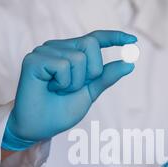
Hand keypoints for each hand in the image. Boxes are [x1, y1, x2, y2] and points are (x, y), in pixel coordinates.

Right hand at [2, 30, 136, 150]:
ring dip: (74, 83)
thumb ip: (105, 77)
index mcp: (70, 53)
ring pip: (78, 58)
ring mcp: (44, 51)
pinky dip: (63, 83)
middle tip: (73, 88)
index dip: (114, 37)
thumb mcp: (89, 93)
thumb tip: (129, 63)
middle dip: (91, 72)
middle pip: (90, 44)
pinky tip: (49, 88)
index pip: (94, 39)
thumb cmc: (59, 111)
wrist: (38, 128)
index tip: (132, 40)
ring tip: (58, 91)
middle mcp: (57, 48)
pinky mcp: (34, 59)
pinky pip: (63, 66)